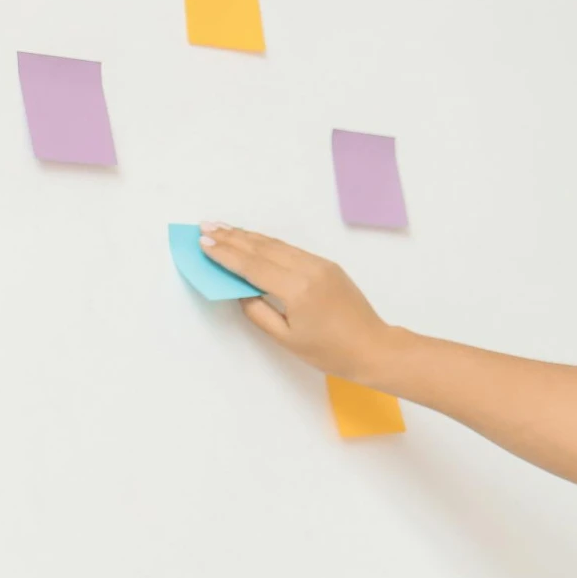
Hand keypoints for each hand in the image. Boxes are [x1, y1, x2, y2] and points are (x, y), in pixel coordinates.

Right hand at [199, 226, 401, 383]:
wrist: (373, 348)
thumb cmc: (330, 352)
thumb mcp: (286, 338)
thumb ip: (257, 312)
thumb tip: (239, 290)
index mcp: (297, 290)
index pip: (252, 266)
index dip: (226, 254)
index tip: (203, 242)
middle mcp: (308, 269)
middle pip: (262, 248)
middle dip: (231, 237)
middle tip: (204, 226)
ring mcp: (320, 264)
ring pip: (277, 245)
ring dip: (248, 236)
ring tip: (222, 228)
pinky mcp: (327, 265)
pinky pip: (291, 250)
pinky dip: (268, 244)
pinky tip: (253, 241)